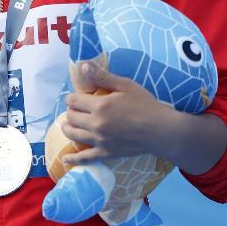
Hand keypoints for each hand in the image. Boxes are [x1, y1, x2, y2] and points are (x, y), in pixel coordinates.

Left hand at [59, 61, 173, 165]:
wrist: (161, 131)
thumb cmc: (145, 105)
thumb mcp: (125, 85)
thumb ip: (103, 77)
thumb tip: (83, 66)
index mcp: (100, 106)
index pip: (73, 101)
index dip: (71, 97)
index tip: (75, 97)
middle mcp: (97, 124)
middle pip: (71, 117)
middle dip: (70, 112)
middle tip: (75, 110)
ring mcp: (100, 141)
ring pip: (73, 135)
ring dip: (67, 128)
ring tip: (67, 125)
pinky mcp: (106, 154)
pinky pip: (85, 158)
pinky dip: (73, 159)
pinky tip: (65, 159)